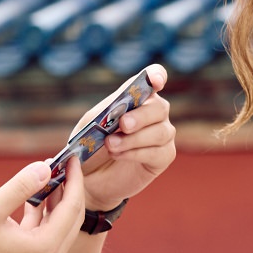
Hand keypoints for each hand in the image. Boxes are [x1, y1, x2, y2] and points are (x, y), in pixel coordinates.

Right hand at [0, 156, 85, 252]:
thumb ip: (21, 186)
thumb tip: (45, 167)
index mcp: (46, 248)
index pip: (73, 207)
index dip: (75, 180)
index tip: (73, 157)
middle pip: (72, 217)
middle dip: (69, 188)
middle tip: (64, 163)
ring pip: (60, 225)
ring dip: (56, 200)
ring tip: (48, 173)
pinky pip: (46, 234)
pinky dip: (43, 214)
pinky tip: (34, 196)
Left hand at [79, 62, 175, 210]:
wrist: (88, 176)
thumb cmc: (90, 143)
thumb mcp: (92, 122)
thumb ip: (107, 110)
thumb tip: (118, 104)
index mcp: (138, 96)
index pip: (155, 77)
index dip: (157, 76)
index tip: (155, 81)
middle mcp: (155, 112)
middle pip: (159, 107)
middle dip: (140, 116)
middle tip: (122, 124)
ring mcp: (162, 134)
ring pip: (160, 131)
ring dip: (134, 139)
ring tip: (110, 145)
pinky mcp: (164, 156)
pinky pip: (159, 152)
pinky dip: (136, 153)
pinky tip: (118, 155)